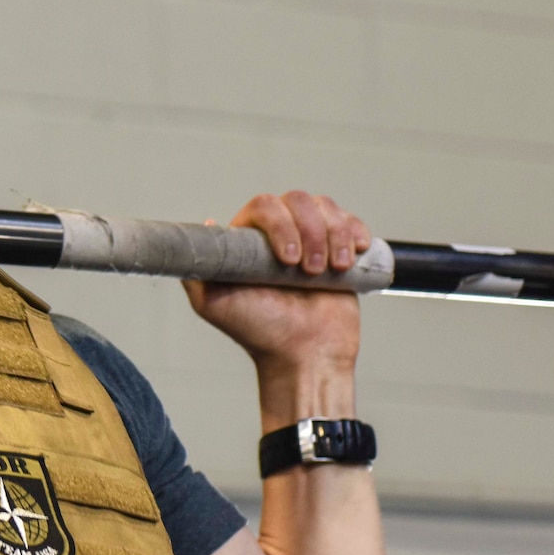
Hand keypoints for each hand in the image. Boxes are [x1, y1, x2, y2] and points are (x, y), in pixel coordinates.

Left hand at [185, 190, 367, 373]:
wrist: (305, 353)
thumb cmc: (261, 332)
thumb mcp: (213, 303)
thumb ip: (198, 269)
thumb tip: (205, 225)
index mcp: (248, 242)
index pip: (263, 207)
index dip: (280, 225)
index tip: (288, 260)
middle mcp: (278, 234)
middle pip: (296, 200)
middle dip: (309, 232)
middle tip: (309, 271)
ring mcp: (310, 238)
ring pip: (324, 206)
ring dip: (333, 236)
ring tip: (333, 270)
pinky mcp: (339, 247)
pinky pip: (350, 220)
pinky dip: (355, 232)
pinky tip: (352, 255)